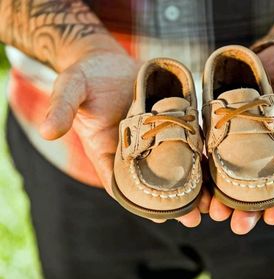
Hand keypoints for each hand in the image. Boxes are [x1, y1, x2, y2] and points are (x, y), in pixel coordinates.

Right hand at [39, 50, 209, 226]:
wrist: (107, 60)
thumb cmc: (86, 76)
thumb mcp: (71, 88)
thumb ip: (62, 107)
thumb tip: (48, 131)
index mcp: (109, 152)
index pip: (124, 186)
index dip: (142, 204)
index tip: (161, 218)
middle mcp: (135, 151)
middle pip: (156, 182)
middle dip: (175, 202)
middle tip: (195, 218)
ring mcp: (156, 138)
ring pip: (177, 167)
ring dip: (195, 185)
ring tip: (213, 203)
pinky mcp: (172, 122)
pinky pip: (188, 141)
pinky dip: (202, 155)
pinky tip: (219, 167)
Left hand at [208, 41, 273, 233]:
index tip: (273, 218)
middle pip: (263, 186)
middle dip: (251, 208)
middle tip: (237, 225)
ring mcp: (249, 140)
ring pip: (237, 175)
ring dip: (226, 196)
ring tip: (214, 212)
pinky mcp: (228, 128)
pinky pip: (217, 153)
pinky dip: (208, 170)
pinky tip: (198, 183)